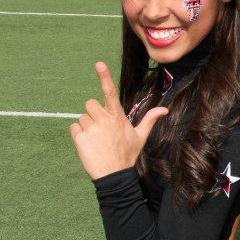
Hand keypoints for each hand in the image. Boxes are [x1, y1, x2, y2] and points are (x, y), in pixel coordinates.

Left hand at [70, 63, 167, 179]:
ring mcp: (91, 129)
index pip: (110, 93)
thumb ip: (150, 119)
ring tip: (96, 140)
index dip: (105, 77)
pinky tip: (88, 145)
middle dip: (93, 113)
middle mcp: (104, 120)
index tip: (99, 64)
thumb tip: (165, 109)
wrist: (114, 176)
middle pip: (90, 104)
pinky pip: (74, 128)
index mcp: (118, 117)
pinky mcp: (80, 138)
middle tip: (100, 128)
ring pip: (81, 117)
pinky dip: (78, 135)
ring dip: (86, 126)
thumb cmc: (127, 155)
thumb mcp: (141, 136)